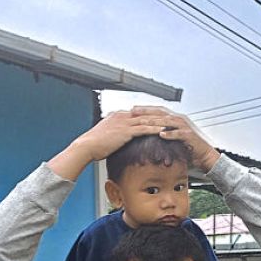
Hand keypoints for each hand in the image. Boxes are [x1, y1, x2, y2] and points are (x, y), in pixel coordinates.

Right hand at [48, 110, 172, 180]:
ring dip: (161, 121)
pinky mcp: (126, 131)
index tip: (162, 117)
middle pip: (146, 114)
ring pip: (147, 120)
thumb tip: (118, 140)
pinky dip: (155, 129)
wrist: (86, 147)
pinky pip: (144, 129)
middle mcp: (123, 116)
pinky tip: (164, 131)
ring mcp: (125, 122)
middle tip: (172, 117)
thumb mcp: (105, 136)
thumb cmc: (94, 145)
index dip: (151, 115)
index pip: (139, 113)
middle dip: (160, 116)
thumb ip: (114, 135)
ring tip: (173, 123)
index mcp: (118, 116)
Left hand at [131, 106, 219, 171]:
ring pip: (167, 121)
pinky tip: (162, 134)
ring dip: (155, 121)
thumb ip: (163, 133)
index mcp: (174, 119)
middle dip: (146, 111)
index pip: (157, 111)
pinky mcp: (189, 135)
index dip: (145, 109)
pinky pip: (178, 133)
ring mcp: (184, 127)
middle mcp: (179, 120)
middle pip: (160, 113)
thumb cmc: (188, 147)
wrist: (203, 154)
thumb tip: (149, 133)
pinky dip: (170, 133)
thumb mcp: (173, 138)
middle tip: (134, 111)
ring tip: (144, 122)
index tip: (133, 110)